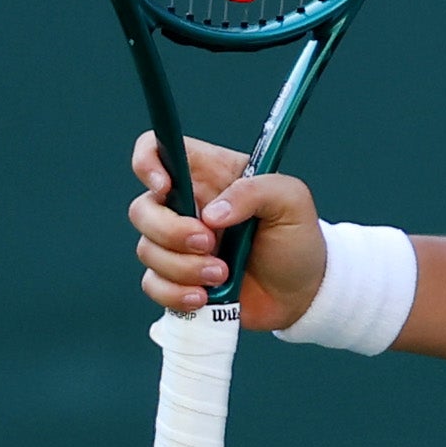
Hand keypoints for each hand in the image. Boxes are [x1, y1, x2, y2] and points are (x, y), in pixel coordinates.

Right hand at [128, 132, 326, 331]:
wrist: (302, 293)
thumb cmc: (297, 238)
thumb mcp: (292, 201)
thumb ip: (256, 191)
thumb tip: (212, 213)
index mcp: (211, 175)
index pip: (159, 150)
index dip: (147, 161)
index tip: (165, 187)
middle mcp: (188, 206)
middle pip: (142, 208)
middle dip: (170, 231)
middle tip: (209, 243)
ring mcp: (178, 244)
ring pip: (147, 249)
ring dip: (182, 267)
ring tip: (223, 275)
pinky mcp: (177, 279)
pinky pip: (153, 284)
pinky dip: (175, 293)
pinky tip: (204, 296)